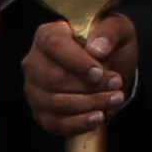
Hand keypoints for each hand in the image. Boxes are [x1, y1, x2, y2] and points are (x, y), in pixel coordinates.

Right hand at [24, 11, 134, 136]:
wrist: (110, 68)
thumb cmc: (108, 44)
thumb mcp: (117, 29)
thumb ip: (110, 32)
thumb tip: (97, 48)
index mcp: (48, 34)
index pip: (54, 46)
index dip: (77, 61)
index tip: (98, 73)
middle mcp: (34, 62)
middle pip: (54, 79)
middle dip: (89, 87)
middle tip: (116, 86)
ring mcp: (34, 89)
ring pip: (56, 103)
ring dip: (89, 104)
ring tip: (114, 100)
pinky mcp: (41, 113)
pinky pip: (55, 123)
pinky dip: (79, 123)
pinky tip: (98, 117)